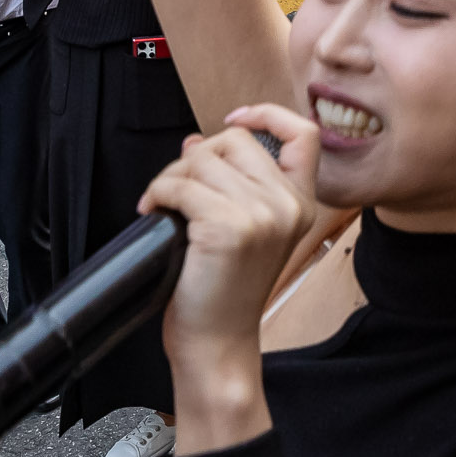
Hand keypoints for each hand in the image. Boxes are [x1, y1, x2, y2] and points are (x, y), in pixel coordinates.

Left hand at [140, 106, 317, 373]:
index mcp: (301, 203)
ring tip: (163, 206)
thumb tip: (195, 143)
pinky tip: (153, 211)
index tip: (236, 119)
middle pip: (235, 140)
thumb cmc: (225, 291)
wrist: (217, 343)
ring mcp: (261, 215)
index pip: (302, 134)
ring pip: (201, 160)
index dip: (267, 114)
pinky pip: (179, 185)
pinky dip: (158, 192)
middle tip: (179, 188)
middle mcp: (288, 205)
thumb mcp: (246, 230)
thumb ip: (232, 184)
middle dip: (197, 157)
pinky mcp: (227, 227)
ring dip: (171, 178)